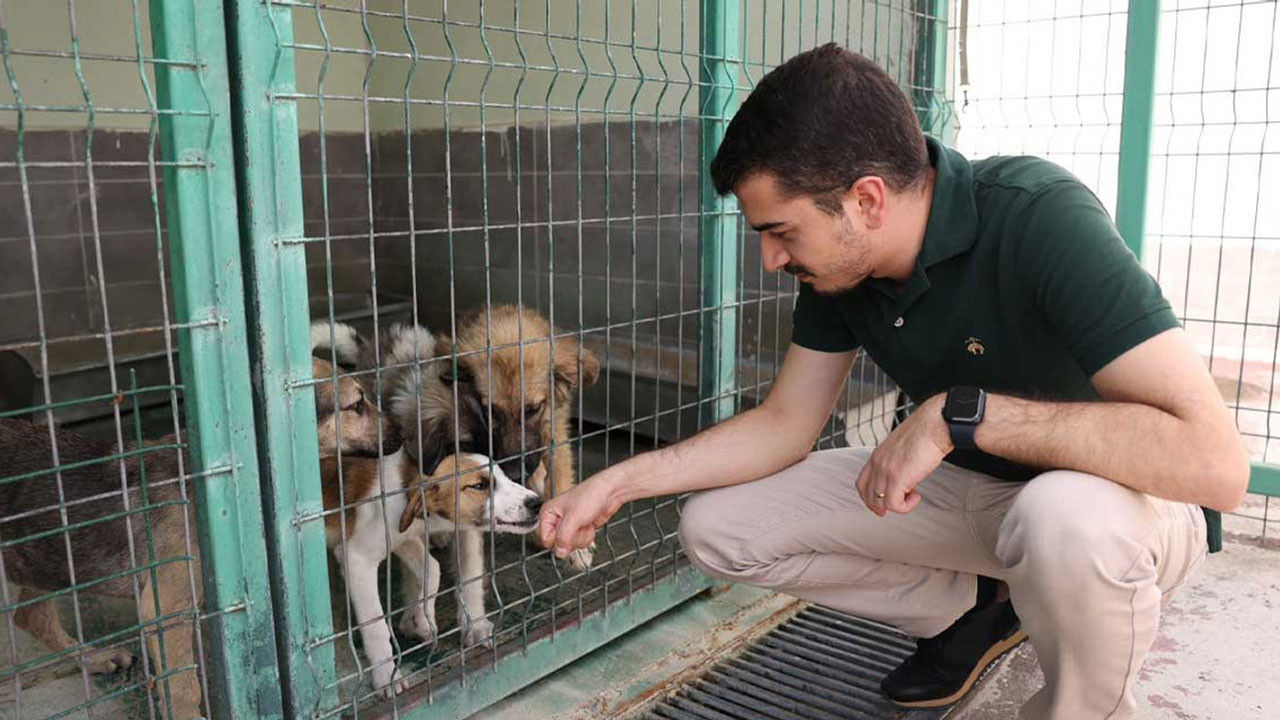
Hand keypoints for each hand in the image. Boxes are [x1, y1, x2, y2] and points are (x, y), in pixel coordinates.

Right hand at [538, 476, 620, 558]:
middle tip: (578, 525)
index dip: (558, 539)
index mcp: (548, 513)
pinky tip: (589, 524)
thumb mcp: (574, 517)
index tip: (569, 531)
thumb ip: (564, 537)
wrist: (609, 493)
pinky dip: (587, 536)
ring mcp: (569, 526)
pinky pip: (580, 542)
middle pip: (559, 544)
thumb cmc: (591, 495)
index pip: (546, 539)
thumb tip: (559, 552)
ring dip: (582, 537)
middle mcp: (557, 520)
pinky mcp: (579, 529)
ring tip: (584, 522)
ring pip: (570, 545)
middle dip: (573, 537)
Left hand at [855, 394, 952, 516]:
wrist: (934, 425)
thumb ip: (896, 461)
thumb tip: (904, 476)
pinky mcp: (898, 478)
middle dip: (880, 506)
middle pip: (867, 495)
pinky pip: (894, 504)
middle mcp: (878, 463)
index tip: (880, 504)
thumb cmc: (924, 432)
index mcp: (877, 455)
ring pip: (879, 501)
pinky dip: (905, 506)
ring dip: (898, 504)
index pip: (862, 482)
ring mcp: (885, 471)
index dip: (869, 497)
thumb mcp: (901, 447)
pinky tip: (916, 497)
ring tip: (912, 496)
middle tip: (897, 506)